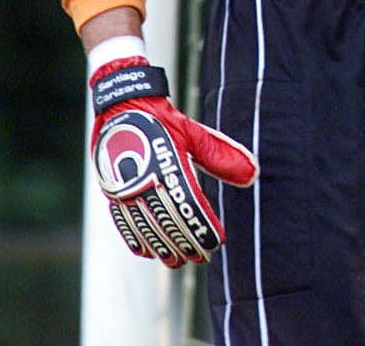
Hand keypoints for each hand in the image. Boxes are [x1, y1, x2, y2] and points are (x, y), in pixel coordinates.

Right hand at [89, 56, 258, 268]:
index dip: (205, 229)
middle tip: (201, 257)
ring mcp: (127, 189)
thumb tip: (252, 175)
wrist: (122, 104)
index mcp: (172, 167)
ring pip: (147, 229)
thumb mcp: (195, 134)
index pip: (192, 208)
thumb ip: (221, 157)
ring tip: (177, 261)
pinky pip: (123, 223)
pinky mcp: (112, 191)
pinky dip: (136, 240)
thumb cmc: (163, 119)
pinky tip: (147, 252)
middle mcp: (148, 181)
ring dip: (163, 248)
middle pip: (170, 224)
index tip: (217, 242)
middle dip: (187, 244)